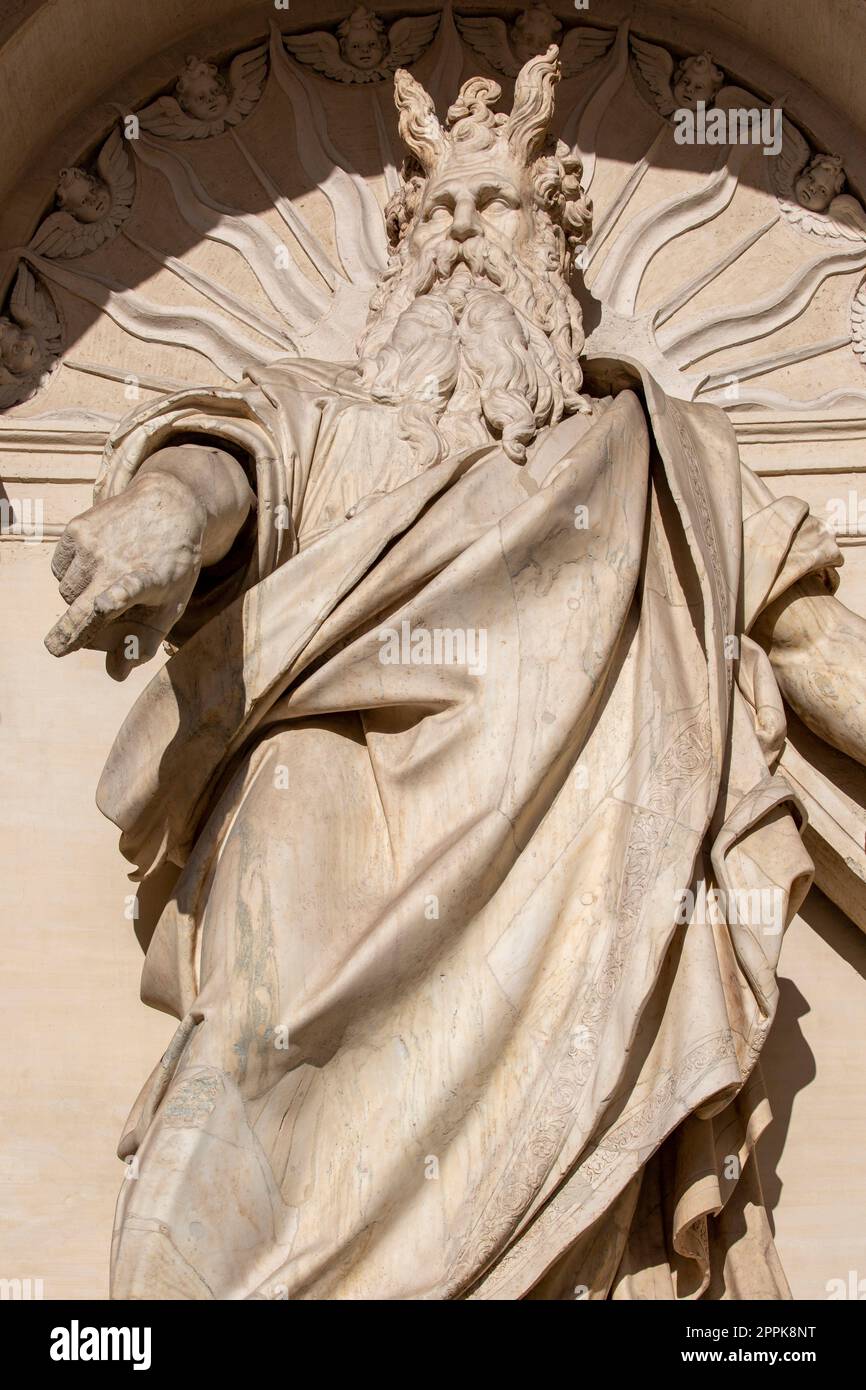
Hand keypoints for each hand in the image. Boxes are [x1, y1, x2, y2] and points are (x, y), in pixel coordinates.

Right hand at [45, 471, 206, 679]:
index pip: (108, 604)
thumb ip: (143, 643)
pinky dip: (71, 572)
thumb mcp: (171, 606)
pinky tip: (98, 561)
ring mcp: (90, 544)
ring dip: (78, 593)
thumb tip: (116, 675)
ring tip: (108, 577)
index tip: (60, 644)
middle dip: (82, 619)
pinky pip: (58, 568)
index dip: (85, 622)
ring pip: (64, 590)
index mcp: (140, 582)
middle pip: (74, 610)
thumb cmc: (173, 565)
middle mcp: (111, 562)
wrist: (170, 507)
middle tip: (105, 608)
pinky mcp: (76, 529)